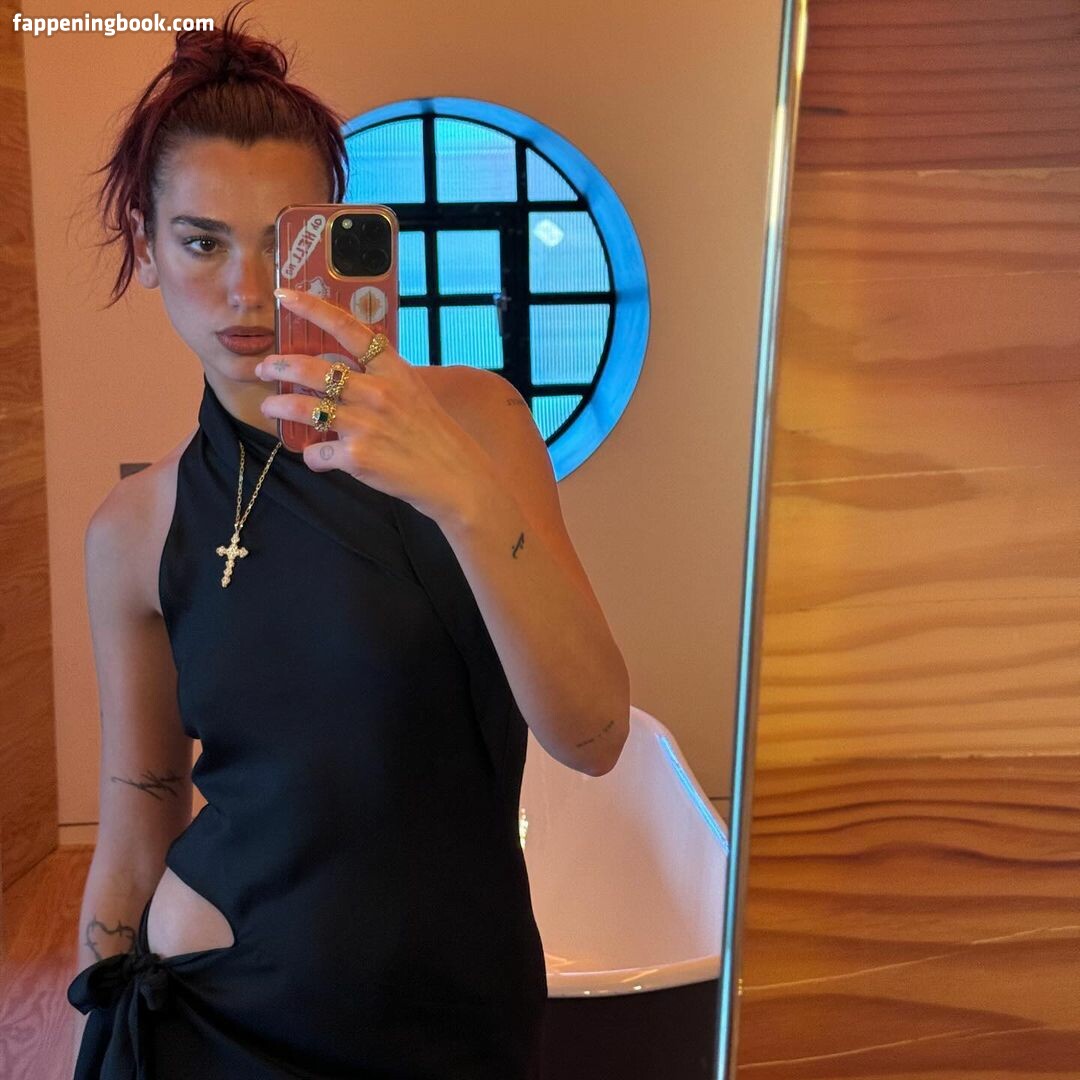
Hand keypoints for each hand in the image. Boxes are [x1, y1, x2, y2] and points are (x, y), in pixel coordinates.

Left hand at [256, 287, 495, 525]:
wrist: (456, 478)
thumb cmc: (435, 436)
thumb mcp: (414, 393)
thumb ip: (382, 378)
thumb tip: (345, 371)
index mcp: (392, 370)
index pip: (347, 329)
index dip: (312, 308)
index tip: (286, 296)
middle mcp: (377, 392)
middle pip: (313, 369)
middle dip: (279, 366)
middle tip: (265, 369)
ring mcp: (365, 424)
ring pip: (304, 409)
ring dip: (279, 408)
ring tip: (269, 409)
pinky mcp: (357, 457)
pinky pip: (317, 453)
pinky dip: (313, 457)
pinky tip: (320, 459)